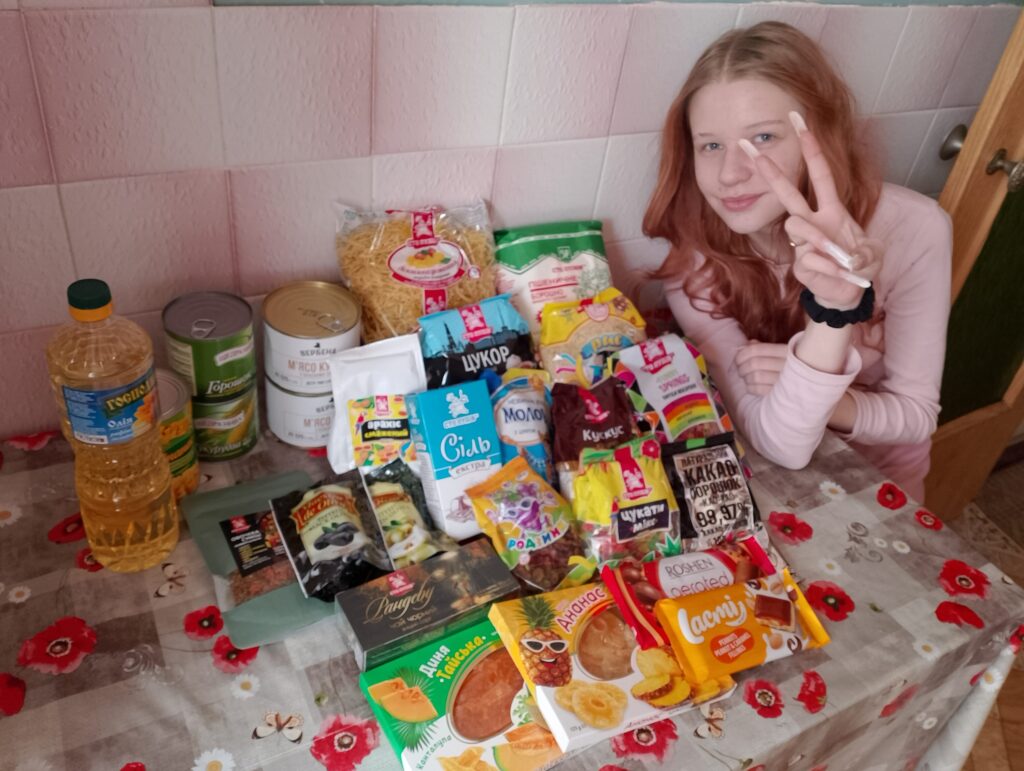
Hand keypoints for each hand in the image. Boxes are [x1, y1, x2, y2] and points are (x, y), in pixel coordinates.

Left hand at [735, 340, 787, 395]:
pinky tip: (751, 387)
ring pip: (756, 377)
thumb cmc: (786, 367)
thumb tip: (748, 344)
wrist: (802, 385)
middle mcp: (787, 364)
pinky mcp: (781, 394)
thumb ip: (762, 348)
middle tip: (740, 371)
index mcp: (785, 351)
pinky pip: (759, 390)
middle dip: (742, 368)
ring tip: (746, 379)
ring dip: (746, 378)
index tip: (737, 360)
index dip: (742, 355)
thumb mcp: (777, 354)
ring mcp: (785, 380)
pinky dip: (750, 388)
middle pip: (754, 363)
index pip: (756, 349)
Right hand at [739, 112, 883, 308]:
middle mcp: (814, 222)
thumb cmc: (860, 266)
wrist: (849, 293)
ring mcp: (803, 243)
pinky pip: (809, 259)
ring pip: (796, 226)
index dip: (812, 151)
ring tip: (841, 258)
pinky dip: (829, 268)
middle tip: (749, 149)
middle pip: (788, 194)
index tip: (801, 125)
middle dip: (770, 172)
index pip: (820, 176)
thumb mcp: (872, 254)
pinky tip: (839, 275)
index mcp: (832, 211)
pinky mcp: (800, 264)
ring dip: (819, 240)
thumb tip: (843, 254)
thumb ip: (862, 251)